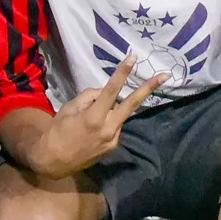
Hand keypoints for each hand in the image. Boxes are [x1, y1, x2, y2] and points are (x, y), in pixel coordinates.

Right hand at [24, 55, 165, 179]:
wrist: (54, 161)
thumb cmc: (58, 131)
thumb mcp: (69, 108)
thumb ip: (89, 97)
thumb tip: (104, 93)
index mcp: (94, 117)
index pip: (112, 90)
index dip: (122, 73)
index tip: (133, 58)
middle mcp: (108, 129)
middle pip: (132, 104)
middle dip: (149, 88)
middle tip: (166, 75)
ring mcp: (113, 140)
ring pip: (119, 115)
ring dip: (112, 110)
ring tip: (87, 120)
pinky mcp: (114, 146)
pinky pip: (115, 126)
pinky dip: (108, 121)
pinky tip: (91, 130)